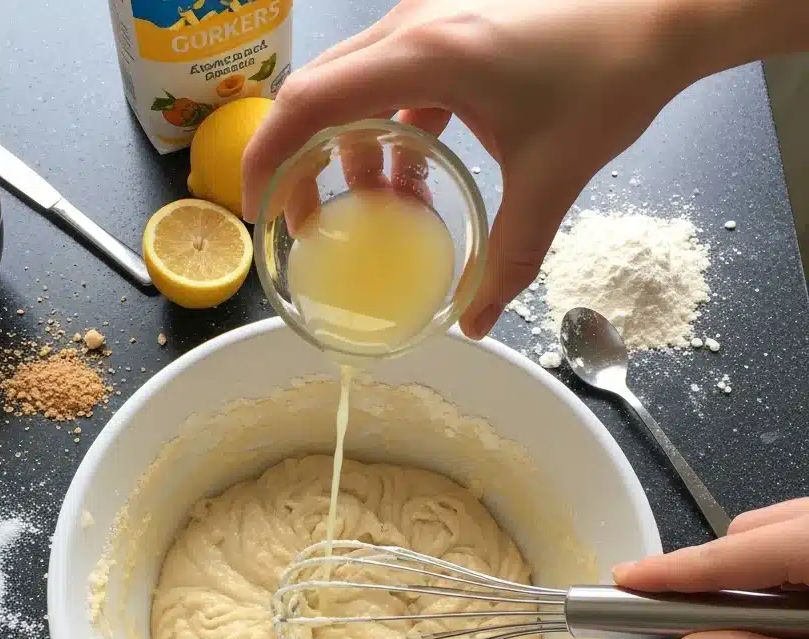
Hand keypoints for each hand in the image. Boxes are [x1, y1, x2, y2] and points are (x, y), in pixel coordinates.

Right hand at [242, 0, 805, 338]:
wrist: (665, 5)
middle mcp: (413, 26)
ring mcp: (429, 20)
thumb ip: (510, 258)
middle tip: (310, 223)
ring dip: (353, 151)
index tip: (258, 210)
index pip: (310, 102)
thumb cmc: (611, 73)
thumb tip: (473, 322)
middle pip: (318, 95)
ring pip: (354, 90)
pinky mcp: (448, 27)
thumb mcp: (552, 178)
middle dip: (302, 164)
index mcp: (427, 54)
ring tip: (380, 208)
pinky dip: (387, 130)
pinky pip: (389, 83)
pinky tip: (416, 171)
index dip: (267, 157)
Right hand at [614, 498, 808, 638]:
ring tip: (780, 626)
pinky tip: (802, 610)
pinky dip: (788, 569)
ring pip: (774, 531)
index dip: (670, 571)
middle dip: (718, 575)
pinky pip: (799, 537)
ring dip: (758, 572)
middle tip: (712, 628)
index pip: (728, 556)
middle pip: (747, 533)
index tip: (624, 580)